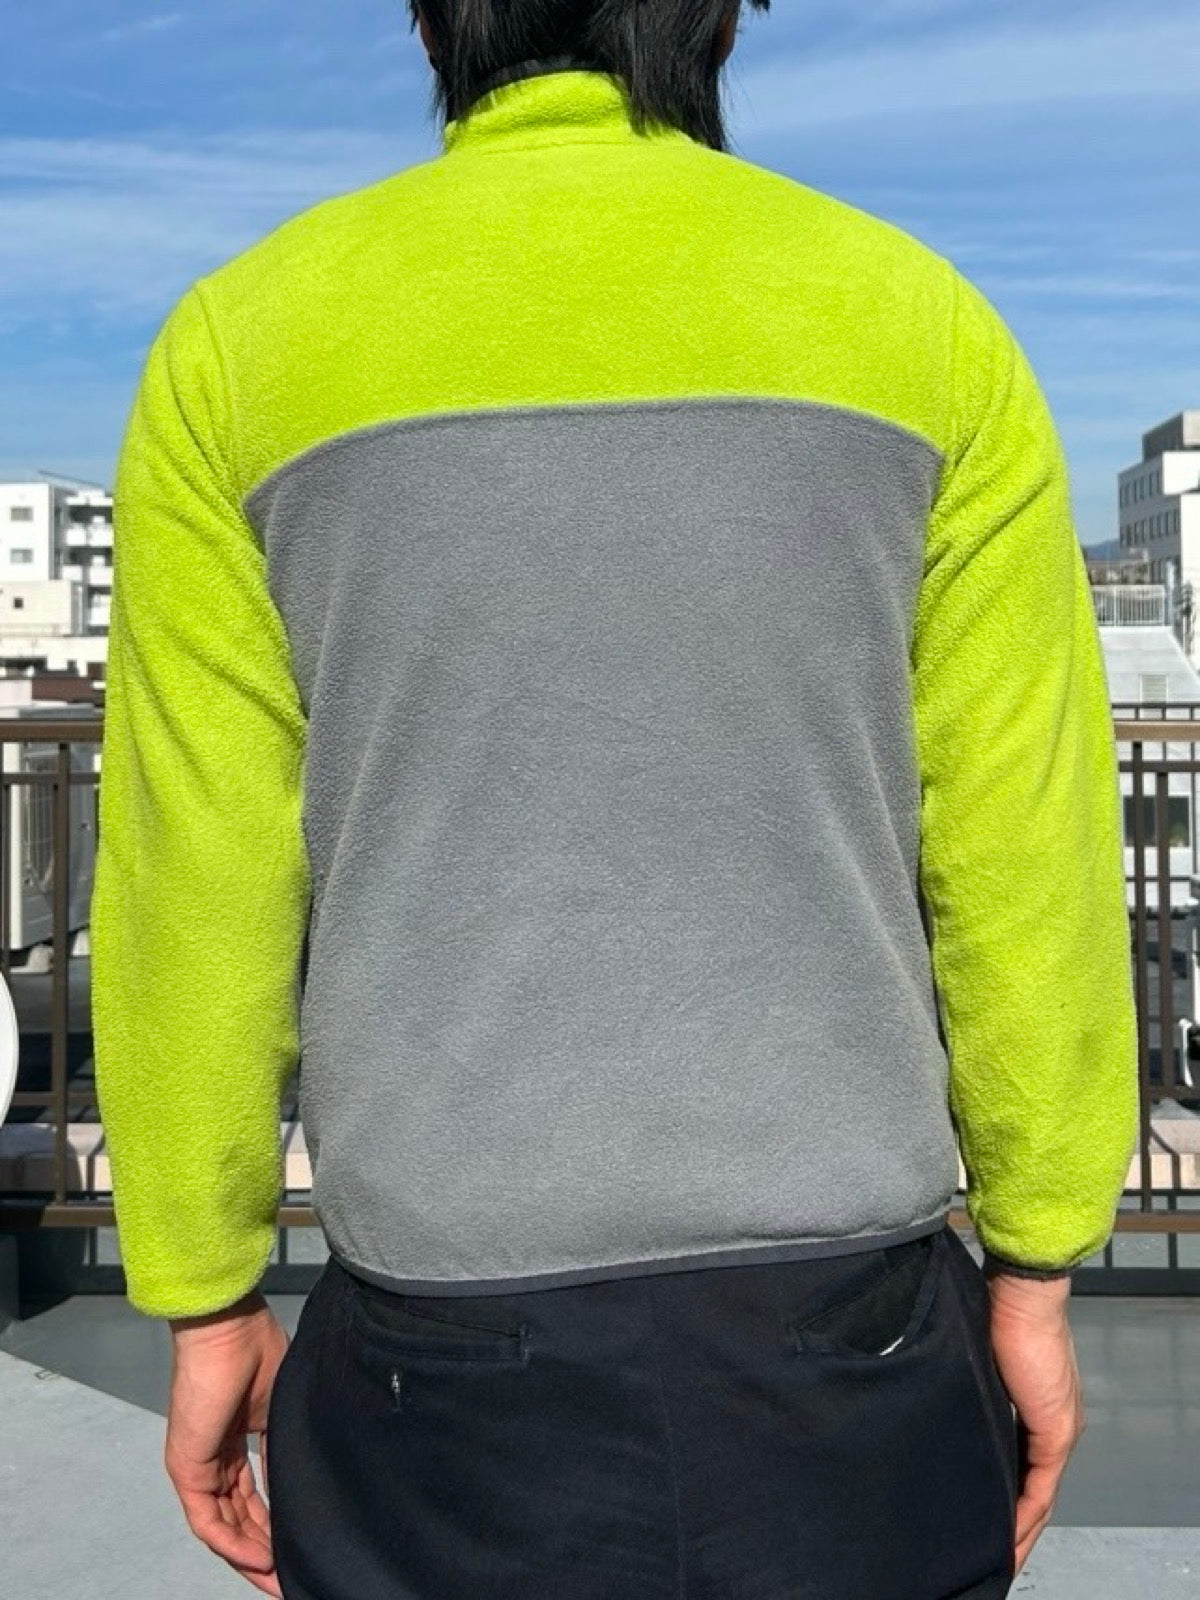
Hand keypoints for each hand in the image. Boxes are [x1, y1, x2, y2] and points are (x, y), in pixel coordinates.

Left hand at [165, 1288, 289, 1595]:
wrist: (226, 1325)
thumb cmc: (253, 1346)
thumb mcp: (280, 1405)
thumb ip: (283, 1444)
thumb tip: (305, 1478)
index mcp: (234, 1441)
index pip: (252, 1497)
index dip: (275, 1526)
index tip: (299, 1547)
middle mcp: (212, 1458)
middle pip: (238, 1519)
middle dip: (264, 1552)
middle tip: (291, 1578)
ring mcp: (196, 1465)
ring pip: (223, 1527)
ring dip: (250, 1557)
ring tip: (279, 1579)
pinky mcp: (186, 1467)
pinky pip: (208, 1520)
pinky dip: (234, 1543)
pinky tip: (259, 1560)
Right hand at [985, 1272, 1083, 1577]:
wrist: (1021, 1289)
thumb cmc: (994, 1307)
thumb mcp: (975, 1353)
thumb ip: (965, 1378)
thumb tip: (934, 1385)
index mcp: (1035, 1403)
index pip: (1022, 1462)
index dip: (1004, 1494)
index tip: (981, 1515)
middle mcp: (1053, 1420)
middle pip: (1032, 1487)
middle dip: (1010, 1520)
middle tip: (986, 1547)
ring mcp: (1057, 1427)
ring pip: (1038, 1496)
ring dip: (1017, 1528)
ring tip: (995, 1555)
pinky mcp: (1055, 1430)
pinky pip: (1040, 1489)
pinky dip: (1023, 1517)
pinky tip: (1006, 1537)